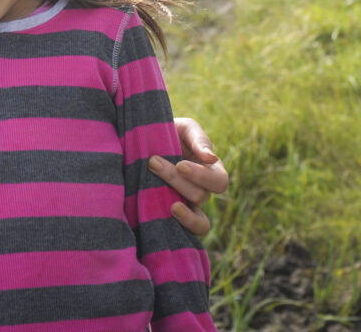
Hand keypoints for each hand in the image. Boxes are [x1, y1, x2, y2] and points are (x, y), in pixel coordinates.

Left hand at [152, 117, 230, 236]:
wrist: (141, 140)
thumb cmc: (168, 131)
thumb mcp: (185, 128)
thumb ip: (199, 139)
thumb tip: (211, 158)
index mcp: (211, 170)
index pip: (219, 181)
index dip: (202, 177)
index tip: (180, 164)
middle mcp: (202, 190)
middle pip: (201, 195)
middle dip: (177, 180)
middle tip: (153, 162)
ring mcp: (187, 205)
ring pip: (196, 219)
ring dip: (182, 211)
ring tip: (169, 205)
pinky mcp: (170, 215)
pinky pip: (183, 232)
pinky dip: (178, 227)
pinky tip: (164, 215)